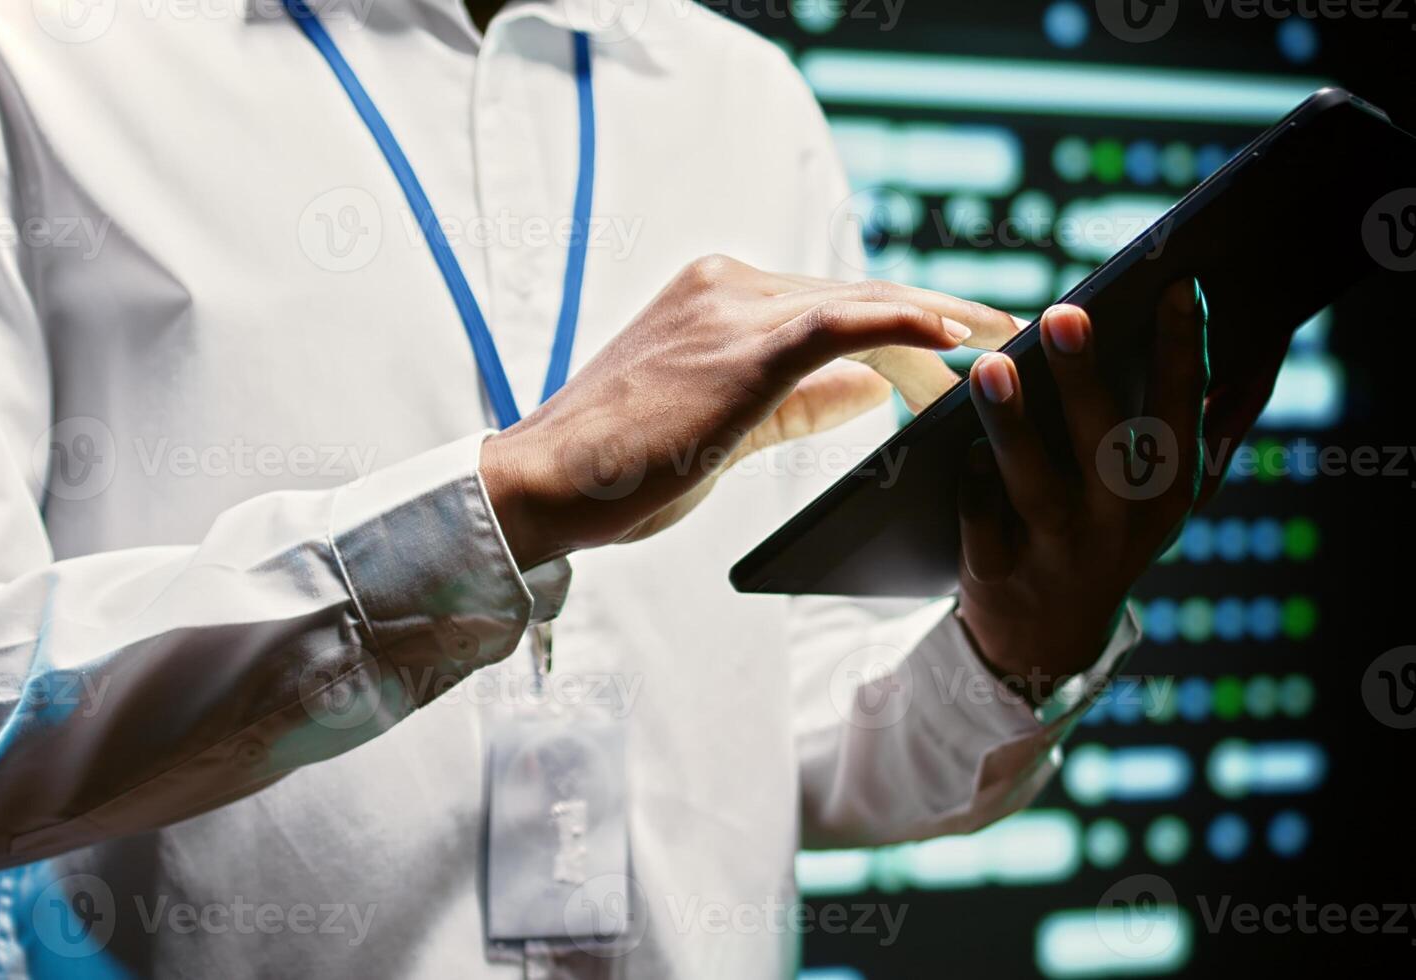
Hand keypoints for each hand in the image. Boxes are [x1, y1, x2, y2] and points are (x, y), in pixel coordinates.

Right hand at [482, 255, 1019, 567]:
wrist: (544, 485)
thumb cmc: (622, 468)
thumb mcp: (726, 426)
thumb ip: (799, 400)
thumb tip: (871, 387)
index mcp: (715, 294)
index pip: (831, 300)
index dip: (905, 318)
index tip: (967, 336)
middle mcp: (725, 283)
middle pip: (856, 294)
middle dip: (941, 318)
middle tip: (1013, 339)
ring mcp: (731, 307)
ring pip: (859, 304)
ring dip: (941, 325)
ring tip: (1006, 346)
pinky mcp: (742, 345)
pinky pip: (842, 321)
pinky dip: (904, 321)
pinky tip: (955, 333)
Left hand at [957, 279, 1277, 695]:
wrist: (1050, 637)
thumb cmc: (1110, 530)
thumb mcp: (1167, 493)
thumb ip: (1207, 425)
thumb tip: (1257, 340)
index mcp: (1171, 488)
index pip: (1183, 408)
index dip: (1186, 349)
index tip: (1182, 285)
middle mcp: (1122, 520)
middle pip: (1105, 442)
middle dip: (1085, 377)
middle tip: (1064, 313)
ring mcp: (1061, 550)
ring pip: (1036, 484)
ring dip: (1013, 425)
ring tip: (991, 366)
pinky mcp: (1001, 573)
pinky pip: (982, 525)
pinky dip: (974, 488)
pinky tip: (961, 448)